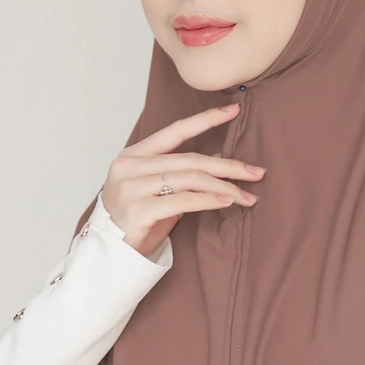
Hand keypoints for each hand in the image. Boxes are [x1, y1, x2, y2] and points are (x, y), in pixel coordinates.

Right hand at [100, 103, 265, 258]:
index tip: (234, 110)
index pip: (175, 130)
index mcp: (133, 155)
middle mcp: (130, 166)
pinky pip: (183, 201)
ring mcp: (131, 187)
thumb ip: (180, 173)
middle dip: (228, 166)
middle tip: (256, 172)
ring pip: (190, 179)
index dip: (206, 119)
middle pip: (190, 160)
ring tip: (246, 195)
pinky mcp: (138, 210)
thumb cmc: (136, 221)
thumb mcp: (157, 191)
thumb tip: (219, 159)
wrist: (109, 253)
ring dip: (224, 187)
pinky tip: (227, 202)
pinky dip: (209, 201)